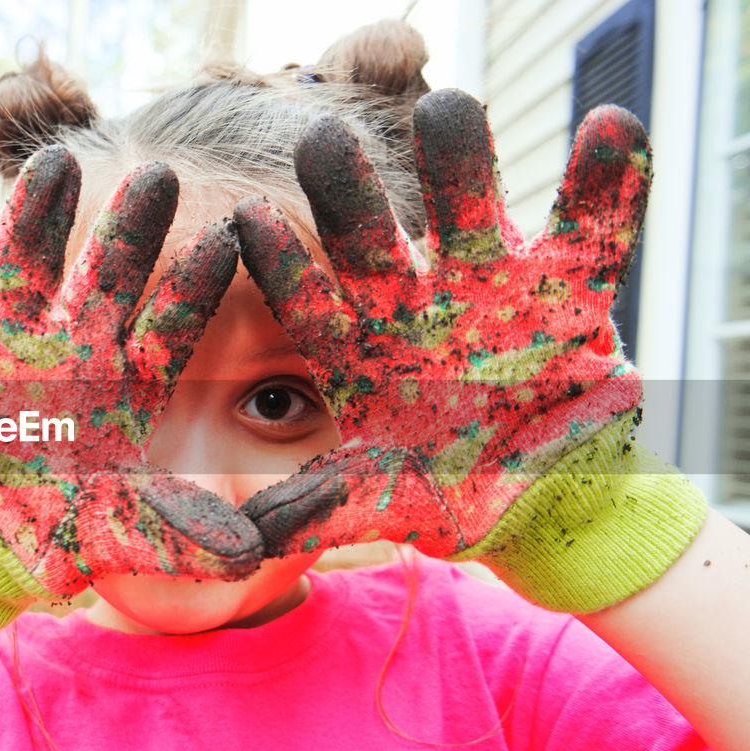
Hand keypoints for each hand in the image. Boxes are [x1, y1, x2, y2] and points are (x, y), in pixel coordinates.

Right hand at [0, 147, 262, 652]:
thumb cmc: (51, 531)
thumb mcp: (120, 537)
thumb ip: (182, 537)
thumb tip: (252, 554)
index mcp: (116, 376)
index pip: (165, 322)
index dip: (193, 286)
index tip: (227, 243)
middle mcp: (61, 340)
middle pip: (102, 271)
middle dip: (128, 227)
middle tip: (158, 176)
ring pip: (14, 254)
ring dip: (30, 211)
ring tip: (55, 162)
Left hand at [235, 89, 704, 611]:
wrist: (544, 502)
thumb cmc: (449, 494)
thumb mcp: (387, 504)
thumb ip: (324, 511)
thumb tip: (250, 540)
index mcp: (362, 350)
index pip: (310, 303)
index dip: (281, 268)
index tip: (244, 221)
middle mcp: (418, 306)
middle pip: (375, 240)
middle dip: (348, 194)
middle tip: (320, 140)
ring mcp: (494, 289)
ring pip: (473, 214)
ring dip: (460, 165)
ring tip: (447, 109)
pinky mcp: (575, 288)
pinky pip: (593, 230)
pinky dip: (606, 184)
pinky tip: (609, 129)